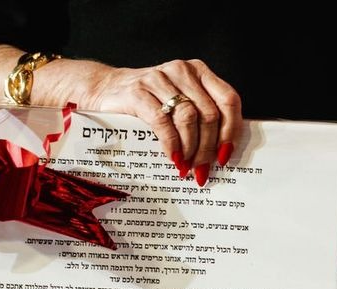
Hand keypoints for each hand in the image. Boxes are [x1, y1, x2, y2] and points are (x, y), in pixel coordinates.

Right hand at [88, 59, 242, 183]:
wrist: (105, 89)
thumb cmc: (149, 101)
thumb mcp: (180, 102)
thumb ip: (201, 117)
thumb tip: (221, 153)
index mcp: (199, 72)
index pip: (229, 100)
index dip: (231, 131)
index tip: (224, 155)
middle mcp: (182, 71)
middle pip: (210, 114)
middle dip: (208, 148)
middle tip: (202, 169)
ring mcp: (159, 78)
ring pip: (189, 118)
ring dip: (191, 149)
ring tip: (187, 166)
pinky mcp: (138, 91)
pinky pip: (163, 122)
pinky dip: (171, 144)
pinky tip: (173, 157)